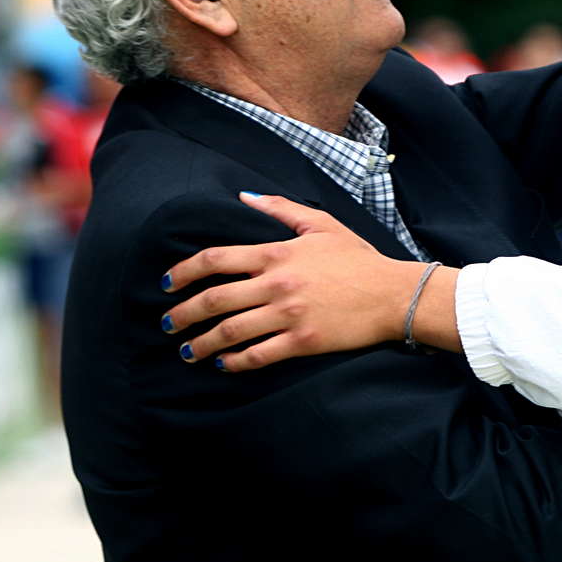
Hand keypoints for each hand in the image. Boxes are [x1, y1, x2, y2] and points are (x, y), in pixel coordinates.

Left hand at [161, 192, 433, 370]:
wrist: (395, 294)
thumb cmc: (359, 258)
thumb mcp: (322, 225)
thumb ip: (281, 209)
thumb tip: (244, 197)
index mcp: (277, 254)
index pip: (215, 259)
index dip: (183, 272)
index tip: (166, 284)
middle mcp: (277, 284)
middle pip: (213, 300)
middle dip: (182, 315)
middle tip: (168, 324)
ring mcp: (288, 315)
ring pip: (229, 332)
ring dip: (201, 344)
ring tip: (186, 352)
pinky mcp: (303, 342)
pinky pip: (258, 355)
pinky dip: (235, 362)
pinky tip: (223, 364)